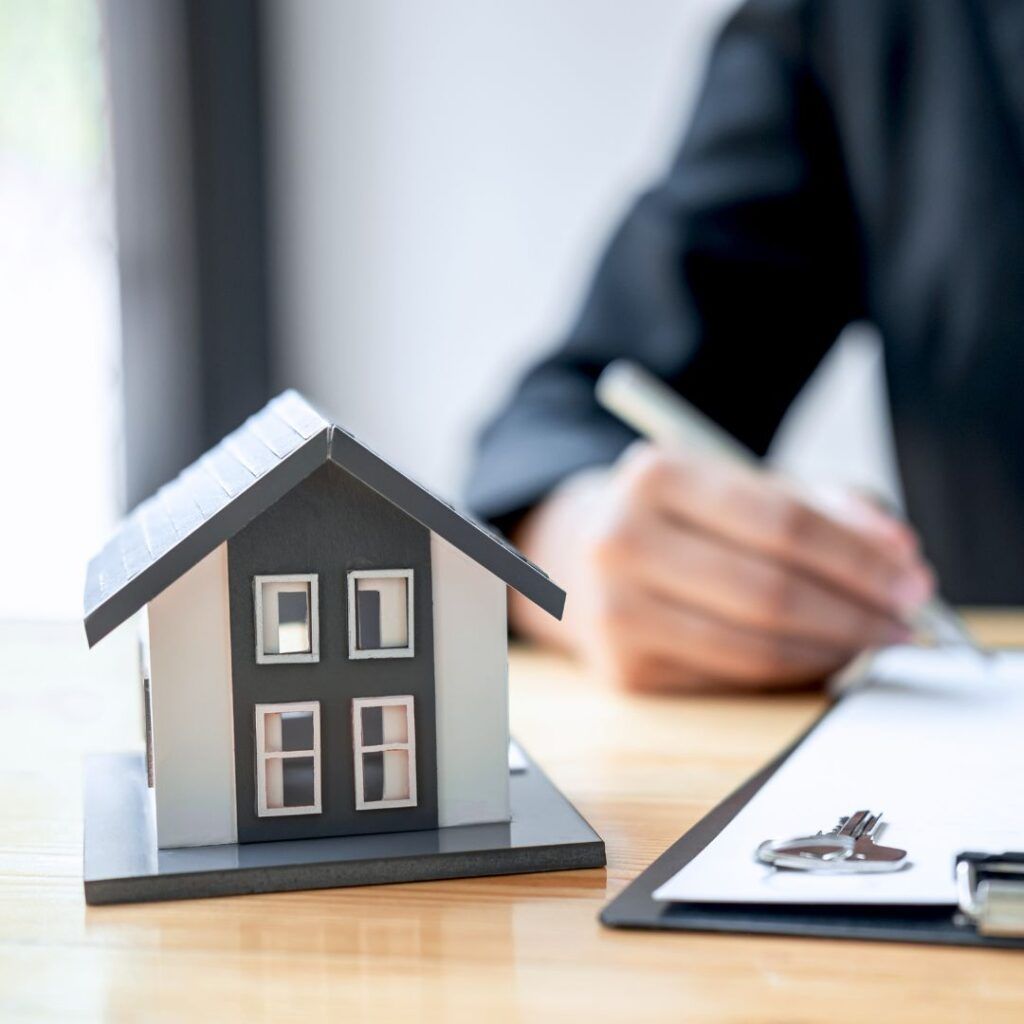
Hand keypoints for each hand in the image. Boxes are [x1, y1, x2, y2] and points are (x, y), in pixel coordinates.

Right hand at [510, 442, 933, 691]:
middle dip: (856, 612)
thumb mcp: (737, 485)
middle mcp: (622, 541)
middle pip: (771, 591)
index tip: (912, 577)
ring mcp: (615, 611)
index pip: (781, 522)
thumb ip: (819, 508)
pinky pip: (732, 679)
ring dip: (832, 650)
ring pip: (755, 647)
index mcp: (655, 475)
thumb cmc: (679, 518)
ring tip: (871, 640)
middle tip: (904, 620)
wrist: (579, 555)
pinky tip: (818, 657)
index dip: (858, 557)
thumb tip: (896, 556)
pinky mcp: (622, 669)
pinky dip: (790, 673)